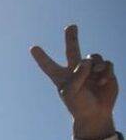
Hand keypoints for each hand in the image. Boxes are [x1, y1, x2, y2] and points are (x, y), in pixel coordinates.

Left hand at [31, 24, 116, 139]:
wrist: (96, 114)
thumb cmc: (79, 105)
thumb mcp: (73, 92)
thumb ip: (77, 75)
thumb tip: (86, 60)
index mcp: (61, 77)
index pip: (49, 65)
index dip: (42, 57)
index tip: (33, 48)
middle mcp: (75, 71)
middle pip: (72, 50)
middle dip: (72, 38)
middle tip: (71, 26)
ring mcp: (90, 70)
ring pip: (92, 57)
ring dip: (95, 66)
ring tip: (96, 78)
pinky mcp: (105, 71)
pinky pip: (106, 63)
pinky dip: (105, 71)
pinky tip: (103, 81)